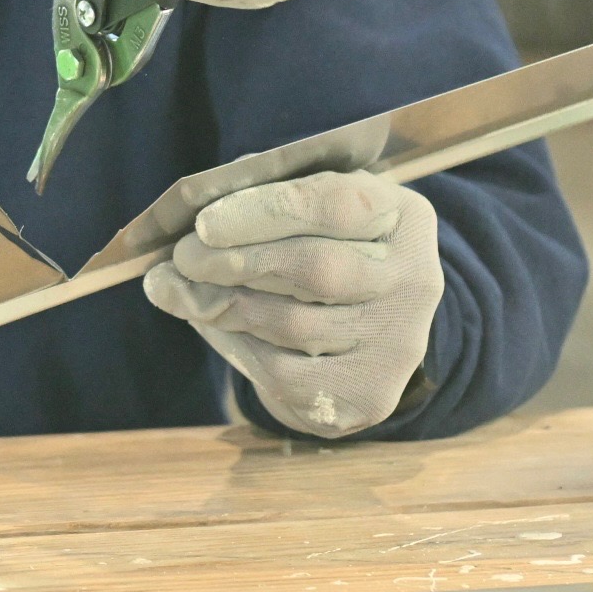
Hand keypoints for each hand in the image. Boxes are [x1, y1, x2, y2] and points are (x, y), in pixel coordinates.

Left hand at [142, 166, 443, 438]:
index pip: (338, 205)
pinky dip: (235, 346)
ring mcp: (396, 345)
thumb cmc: (329, 248)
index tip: (205, 222)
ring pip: (291, 325)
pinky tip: (209, 324)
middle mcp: (414, 281)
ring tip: (178, 288)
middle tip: (182, 256)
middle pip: (315, 270)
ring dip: (220, 304)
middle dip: (234, 262)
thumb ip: (267, 197)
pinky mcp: (368, 395)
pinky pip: (283, 373)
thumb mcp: (316, 210)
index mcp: (404, 218)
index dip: (265, 211)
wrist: (369, 332)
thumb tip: (195, 207)